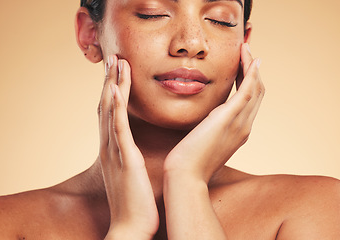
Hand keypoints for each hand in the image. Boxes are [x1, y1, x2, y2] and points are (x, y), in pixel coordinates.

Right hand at [99, 55, 158, 239]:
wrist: (130, 227)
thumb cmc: (134, 201)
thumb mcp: (131, 173)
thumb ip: (131, 156)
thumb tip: (136, 147)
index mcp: (113, 148)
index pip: (110, 113)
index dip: (111, 90)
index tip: (116, 71)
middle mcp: (109, 146)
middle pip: (106, 106)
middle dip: (109, 80)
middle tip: (113, 57)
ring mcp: (114, 151)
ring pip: (110, 112)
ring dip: (112, 86)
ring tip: (115, 62)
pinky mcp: (125, 159)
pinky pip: (118, 130)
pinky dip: (115, 109)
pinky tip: (114, 91)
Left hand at [164, 43, 263, 182]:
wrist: (185, 176)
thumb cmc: (189, 161)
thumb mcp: (202, 141)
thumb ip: (209, 128)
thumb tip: (206, 119)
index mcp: (238, 132)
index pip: (249, 102)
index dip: (249, 82)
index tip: (244, 66)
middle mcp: (244, 127)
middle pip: (258, 93)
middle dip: (254, 70)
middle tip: (247, 52)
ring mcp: (240, 123)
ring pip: (256, 89)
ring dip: (252, 66)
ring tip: (246, 49)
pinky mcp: (230, 118)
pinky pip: (247, 91)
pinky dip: (250, 73)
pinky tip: (249, 59)